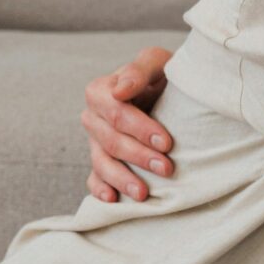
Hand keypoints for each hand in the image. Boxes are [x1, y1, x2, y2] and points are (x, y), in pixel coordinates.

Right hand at [83, 45, 175, 201]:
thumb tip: (120, 89)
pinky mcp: (100, 161)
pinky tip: (113, 200)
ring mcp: (95, 142)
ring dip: (122, 179)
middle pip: (110, 141)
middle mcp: (93, 117)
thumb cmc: (163, 75)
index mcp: (101, 91)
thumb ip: (138, 69)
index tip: (166, 142)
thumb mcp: (157, 62)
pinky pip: (94, 179)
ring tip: (143, 194)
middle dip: (139, 156)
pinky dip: (101, 190)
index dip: (140, 128)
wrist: (170, 94)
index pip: (116, 112)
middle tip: (166, 169)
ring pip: (101, 163)